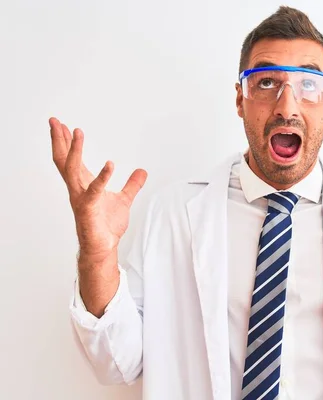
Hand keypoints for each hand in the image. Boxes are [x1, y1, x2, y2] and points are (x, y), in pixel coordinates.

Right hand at [50, 117, 147, 263]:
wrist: (103, 247)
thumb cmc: (107, 226)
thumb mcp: (124, 200)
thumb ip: (132, 185)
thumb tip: (142, 171)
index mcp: (83, 185)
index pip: (71, 159)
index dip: (67, 142)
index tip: (63, 125)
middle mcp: (78, 189)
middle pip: (63, 159)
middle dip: (59, 140)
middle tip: (54, 120)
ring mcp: (81, 198)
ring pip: (71, 169)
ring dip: (74, 149)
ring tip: (77, 131)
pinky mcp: (89, 208)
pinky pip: (94, 190)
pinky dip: (103, 176)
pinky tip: (110, 163)